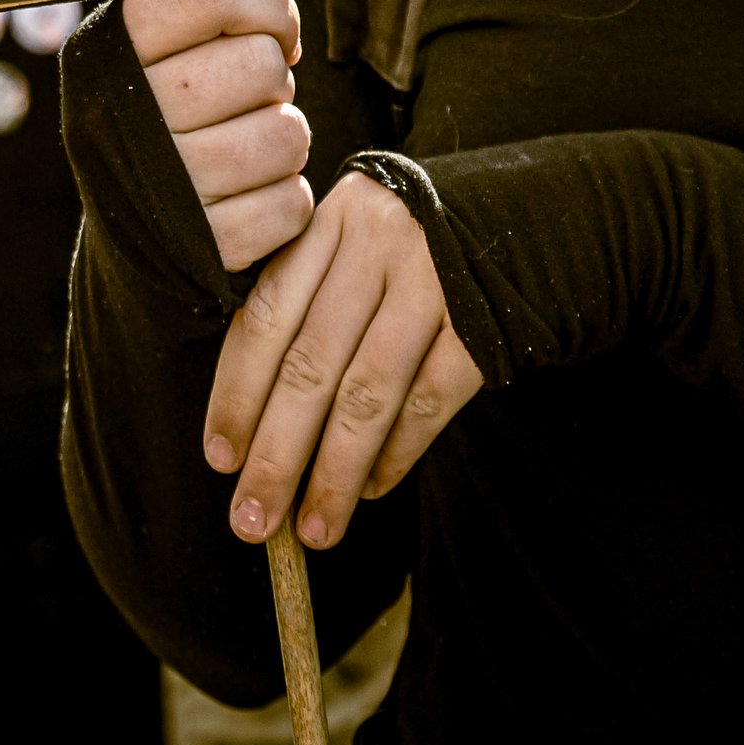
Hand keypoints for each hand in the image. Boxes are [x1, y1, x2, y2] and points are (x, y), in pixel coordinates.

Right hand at [123, 0, 313, 270]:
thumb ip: (201, 13)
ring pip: (285, 133)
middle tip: (248, 97)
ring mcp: (165, 187)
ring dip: (283, 137)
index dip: (263, 3)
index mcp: (111, 51)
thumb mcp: (148, 50)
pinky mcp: (204, 247)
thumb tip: (282, 23)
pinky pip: (290, 202)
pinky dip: (284, 197)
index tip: (274, 30)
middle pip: (260, 62)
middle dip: (273, 77)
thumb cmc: (154, 118)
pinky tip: (249, 192)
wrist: (125, 231)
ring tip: (249, 143)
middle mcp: (127, 117)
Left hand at [204, 170, 483, 548]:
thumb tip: (252, 421)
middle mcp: (378, 244)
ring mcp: (434, 281)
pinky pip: (428, 402)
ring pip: (368, 394)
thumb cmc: (413, 239)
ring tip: (313, 530)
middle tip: (250, 520)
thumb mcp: (354, 236)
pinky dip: (396, 454)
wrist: (523, 214)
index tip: (219, 459)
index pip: (267, 315)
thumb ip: (308, 298)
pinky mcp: (482, 323)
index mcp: (332, 222)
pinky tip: (371, 490)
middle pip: (311, 364)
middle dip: (275, 454)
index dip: (237, 393)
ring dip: (334, 474)